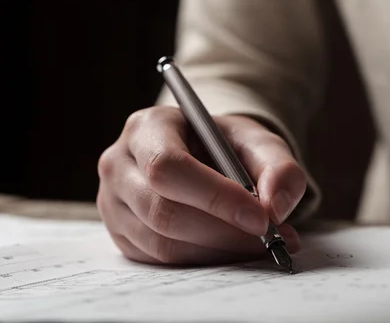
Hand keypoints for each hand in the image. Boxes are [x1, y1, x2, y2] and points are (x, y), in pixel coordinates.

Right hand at [96, 106, 305, 264]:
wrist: (195, 155)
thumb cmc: (221, 146)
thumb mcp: (255, 141)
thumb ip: (277, 166)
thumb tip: (276, 208)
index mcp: (145, 128)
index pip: (167, 166)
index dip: (214, 196)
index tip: (260, 219)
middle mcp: (118, 163)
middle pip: (161, 210)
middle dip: (221, 232)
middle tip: (270, 240)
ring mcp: (112, 202)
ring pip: (160, 243)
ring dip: (216, 251)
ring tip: (258, 245)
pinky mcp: (119, 233)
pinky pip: (158, 260)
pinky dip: (202, 261)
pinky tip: (229, 249)